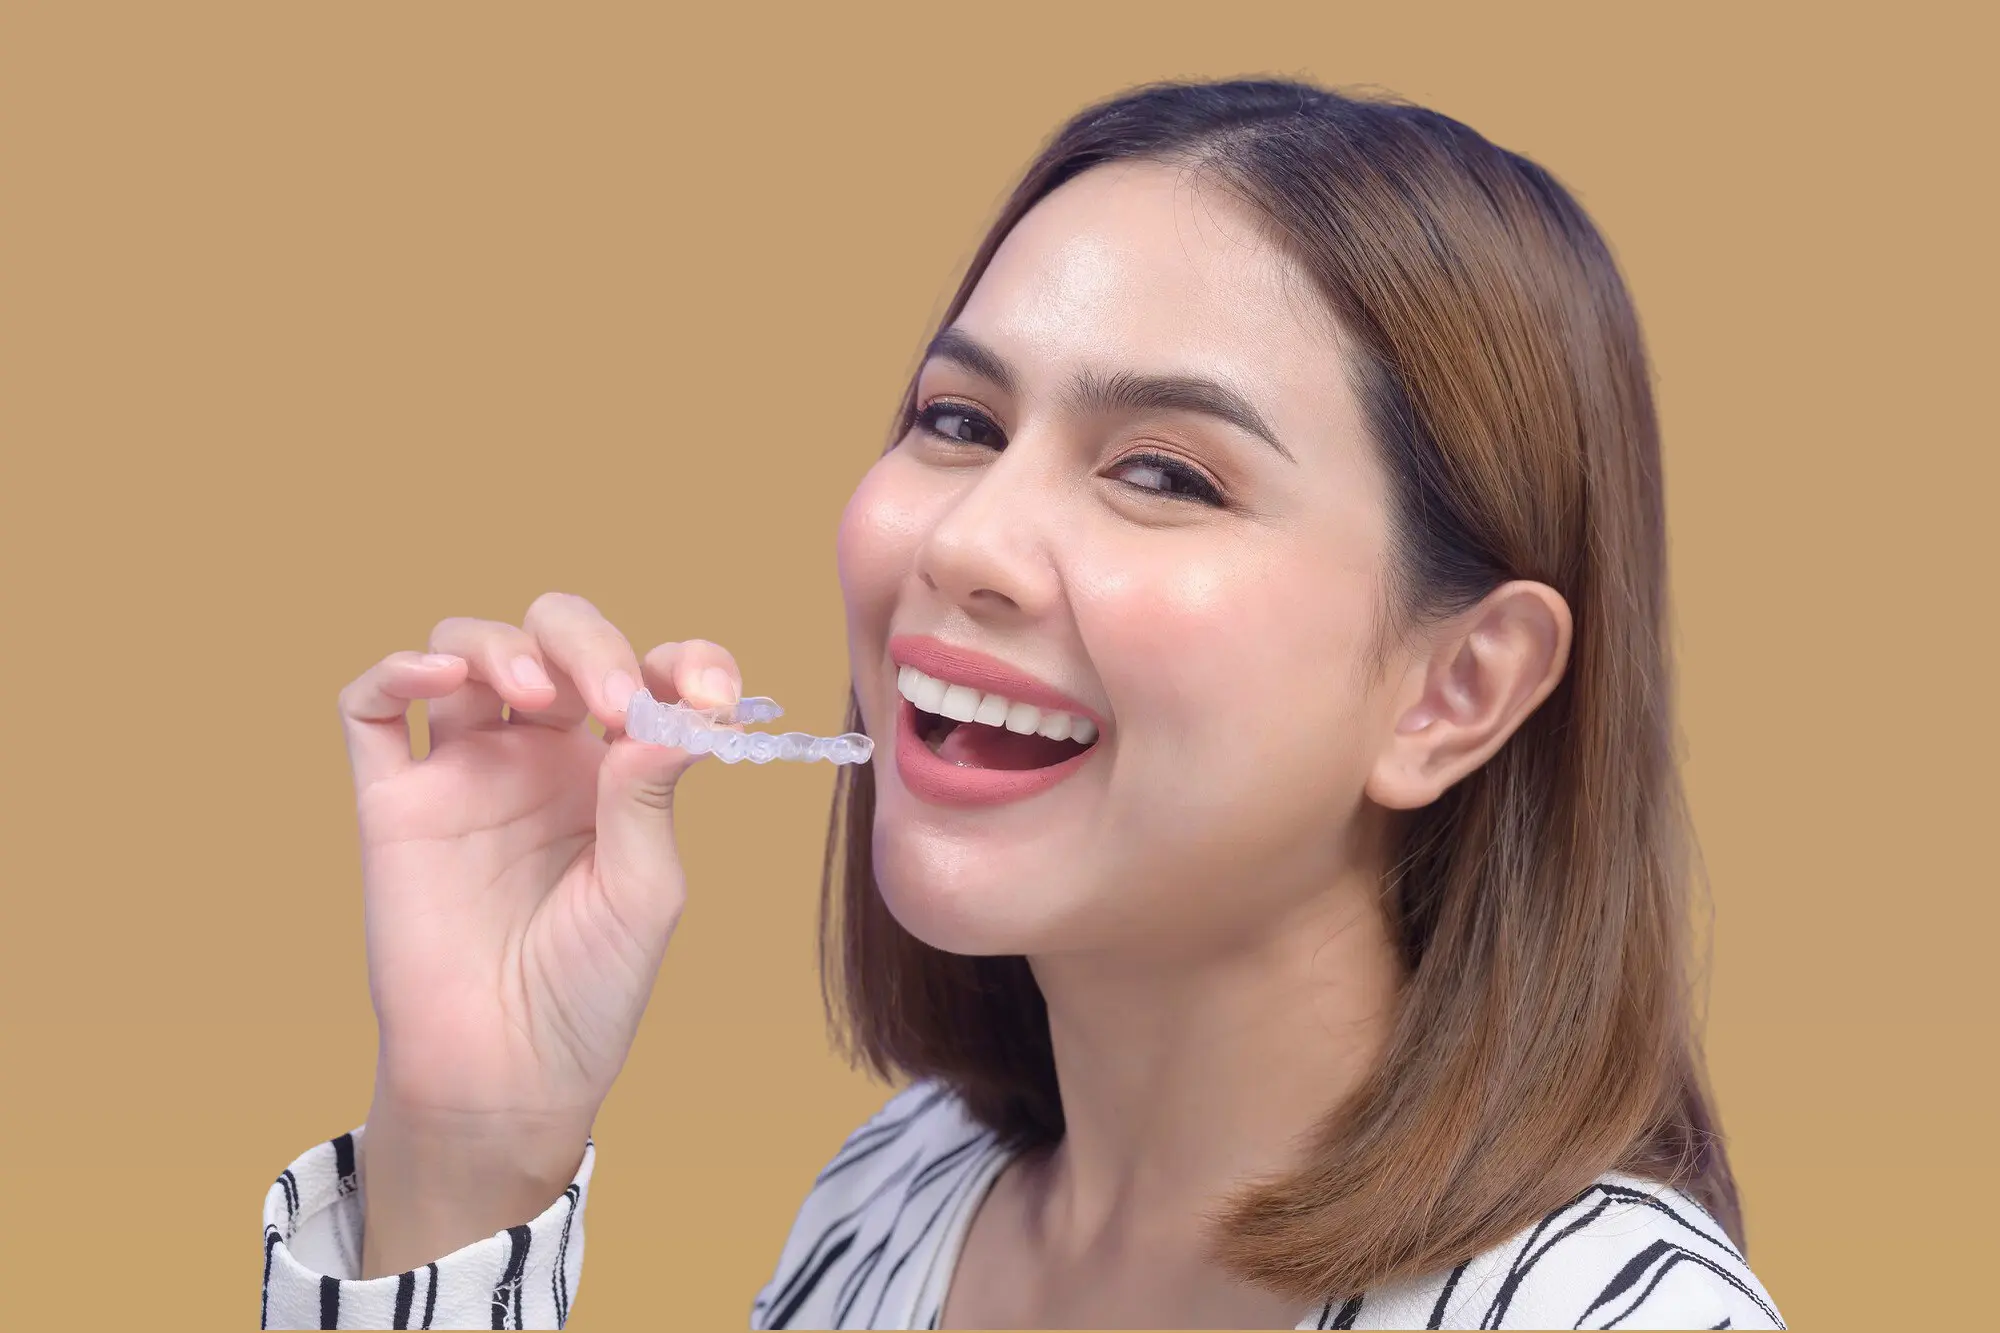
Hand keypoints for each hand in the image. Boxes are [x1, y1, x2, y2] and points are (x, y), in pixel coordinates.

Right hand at [334, 591, 738, 1272]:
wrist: (506, 1075)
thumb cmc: (588, 990)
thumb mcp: (644, 889)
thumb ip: (648, 793)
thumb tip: (671, 710)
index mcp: (615, 769)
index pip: (649, 674)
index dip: (684, 663)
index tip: (712, 691)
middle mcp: (540, 754)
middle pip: (555, 639)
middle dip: (587, 644)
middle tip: (609, 697)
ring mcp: (464, 771)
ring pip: (467, 649)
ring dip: (502, 645)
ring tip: (533, 692)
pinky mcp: (394, 802)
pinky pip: (373, 710)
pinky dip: (397, 670)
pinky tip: (437, 676)